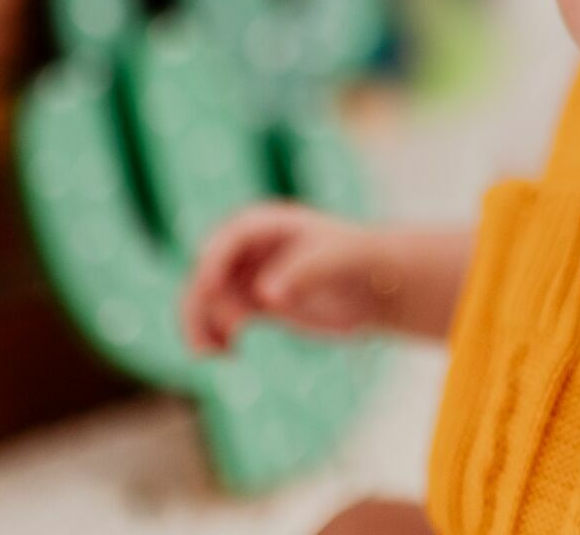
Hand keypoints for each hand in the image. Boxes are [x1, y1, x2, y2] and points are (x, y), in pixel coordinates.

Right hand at [180, 202, 398, 351]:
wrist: (379, 287)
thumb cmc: (363, 262)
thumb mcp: (339, 260)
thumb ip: (305, 272)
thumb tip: (265, 296)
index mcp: (270, 224)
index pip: (231, 237)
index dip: (215, 260)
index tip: (210, 290)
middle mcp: (252, 248)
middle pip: (209, 270)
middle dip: (203, 302)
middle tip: (217, 337)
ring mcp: (250, 276)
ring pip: (207, 300)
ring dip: (200, 324)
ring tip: (209, 354)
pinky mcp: (256, 305)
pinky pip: (222, 320)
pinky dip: (216, 337)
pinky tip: (228, 356)